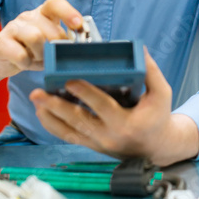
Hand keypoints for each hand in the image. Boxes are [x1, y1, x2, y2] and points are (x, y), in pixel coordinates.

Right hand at [0, 0, 82, 95]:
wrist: (0, 59)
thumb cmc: (32, 50)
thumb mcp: (50, 43)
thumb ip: (65, 41)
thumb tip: (84, 45)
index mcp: (43, 13)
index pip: (55, 3)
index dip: (68, 12)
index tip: (79, 25)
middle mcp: (28, 16)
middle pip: (50, 27)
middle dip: (57, 45)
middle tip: (55, 55)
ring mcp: (13, 27)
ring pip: (36, 37)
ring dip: (42, 54)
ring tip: (39, 59)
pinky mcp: (1, 42)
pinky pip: (21, 55)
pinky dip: (27, 63)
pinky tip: (25, 63)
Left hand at [30, 49, 198, 165]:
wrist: (156, 148)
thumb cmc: (157, 117)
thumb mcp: (162, 94)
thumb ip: (152, 72)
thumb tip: (140, 49)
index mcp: (125, 123)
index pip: (102, 106)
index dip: (85, 94)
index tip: (69, 80)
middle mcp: (108, 135)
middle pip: (78, 120)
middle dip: (56, 106)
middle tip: (39, 93)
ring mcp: (97, 143)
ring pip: (69, 131)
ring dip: (50, 116)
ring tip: (35, 101)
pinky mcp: (91, 145)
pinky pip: (68, 137)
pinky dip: (53, 126)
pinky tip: (42, 113)